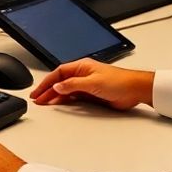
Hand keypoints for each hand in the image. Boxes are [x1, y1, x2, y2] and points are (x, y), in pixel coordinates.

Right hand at [31, 58, 153, 109]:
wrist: (134, 89)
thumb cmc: (119, 81)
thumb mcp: (93, 82)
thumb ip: (74, 85)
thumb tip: (58, 86)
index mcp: (82, 66)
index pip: (58, 73)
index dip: (47, 82)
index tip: (38, 91)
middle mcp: (83, 74)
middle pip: (60, 81)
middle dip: (47, 89)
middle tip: (37, 98)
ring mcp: (87, 84)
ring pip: (66, 90)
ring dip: (55, 96)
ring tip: (44, 103)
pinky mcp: (92, 94)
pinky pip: (74, 97)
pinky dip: (65, 101)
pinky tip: (59, 104)